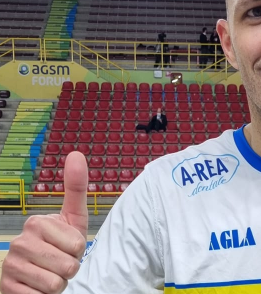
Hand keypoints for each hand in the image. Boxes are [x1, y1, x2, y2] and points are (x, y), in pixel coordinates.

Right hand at [0, 152, 88, 293]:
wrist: (35, 275)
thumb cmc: (60, 244)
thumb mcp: (73, 217)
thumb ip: (76, 187)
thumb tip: (76, 153)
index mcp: (37, 223)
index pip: (77, 245)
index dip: (78, 251)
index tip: (67, 247)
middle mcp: (20, 242)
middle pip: (68, 266)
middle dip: (70, 268)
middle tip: (60, 263)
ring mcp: (11, 266)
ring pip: (55, 284)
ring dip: (59, 284)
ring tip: (50, 274)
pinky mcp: (7, 289)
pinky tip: (37, 287)